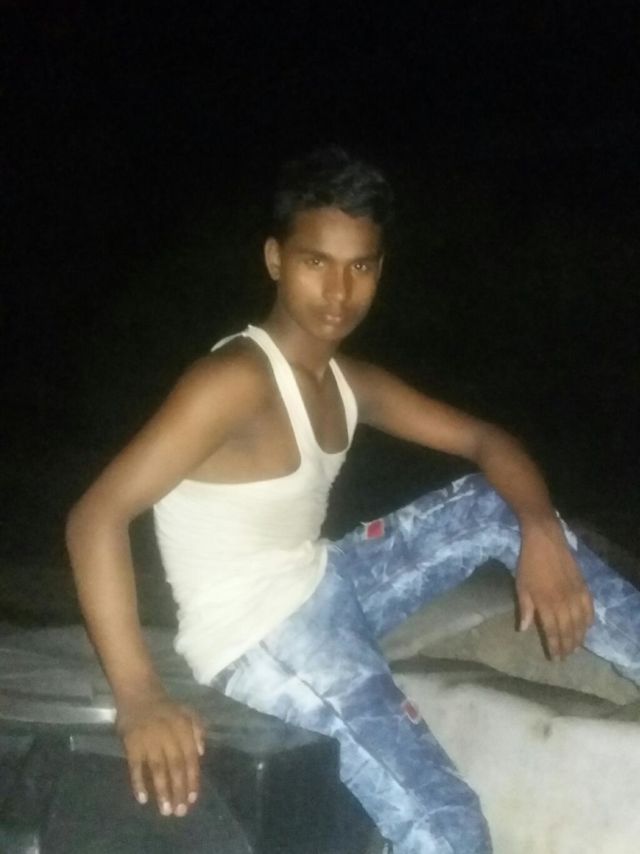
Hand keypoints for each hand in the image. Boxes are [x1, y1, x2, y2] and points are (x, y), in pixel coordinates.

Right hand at [116, 691, 205, 816]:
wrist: (138, 693)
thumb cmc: (166, 706)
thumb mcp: (188, 712)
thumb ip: (197, 730)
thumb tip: (201, 753)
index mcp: (183, 729)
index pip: (191, 759)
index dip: (192, 780)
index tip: (193, 800)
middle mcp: (168, 736)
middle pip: (176, 768)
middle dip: (179, 791)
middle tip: (180, 812)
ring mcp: (149, 741)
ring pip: (158, 770)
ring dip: (162, 791)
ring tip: (165, 810)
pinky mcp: (132, 745)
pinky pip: (135, 767)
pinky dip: (138, 783)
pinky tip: (142, 799)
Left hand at [515, 520, 594, 659]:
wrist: (545, 541)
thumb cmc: (528, 563)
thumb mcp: (521, 586)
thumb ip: (525, 608)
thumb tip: (523, 630)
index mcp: (546, 603)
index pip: (552, 631)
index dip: (554, 646)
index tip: (554, 658)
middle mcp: (563, 602)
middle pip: (568, 630)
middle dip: (567, 646)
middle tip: (566, 657)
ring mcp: (575, 594)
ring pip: (581, 622)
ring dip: (579, 637)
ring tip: (576, 648)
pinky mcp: (583, 586)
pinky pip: (590, 608)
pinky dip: (590, 620)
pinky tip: (588, 627)